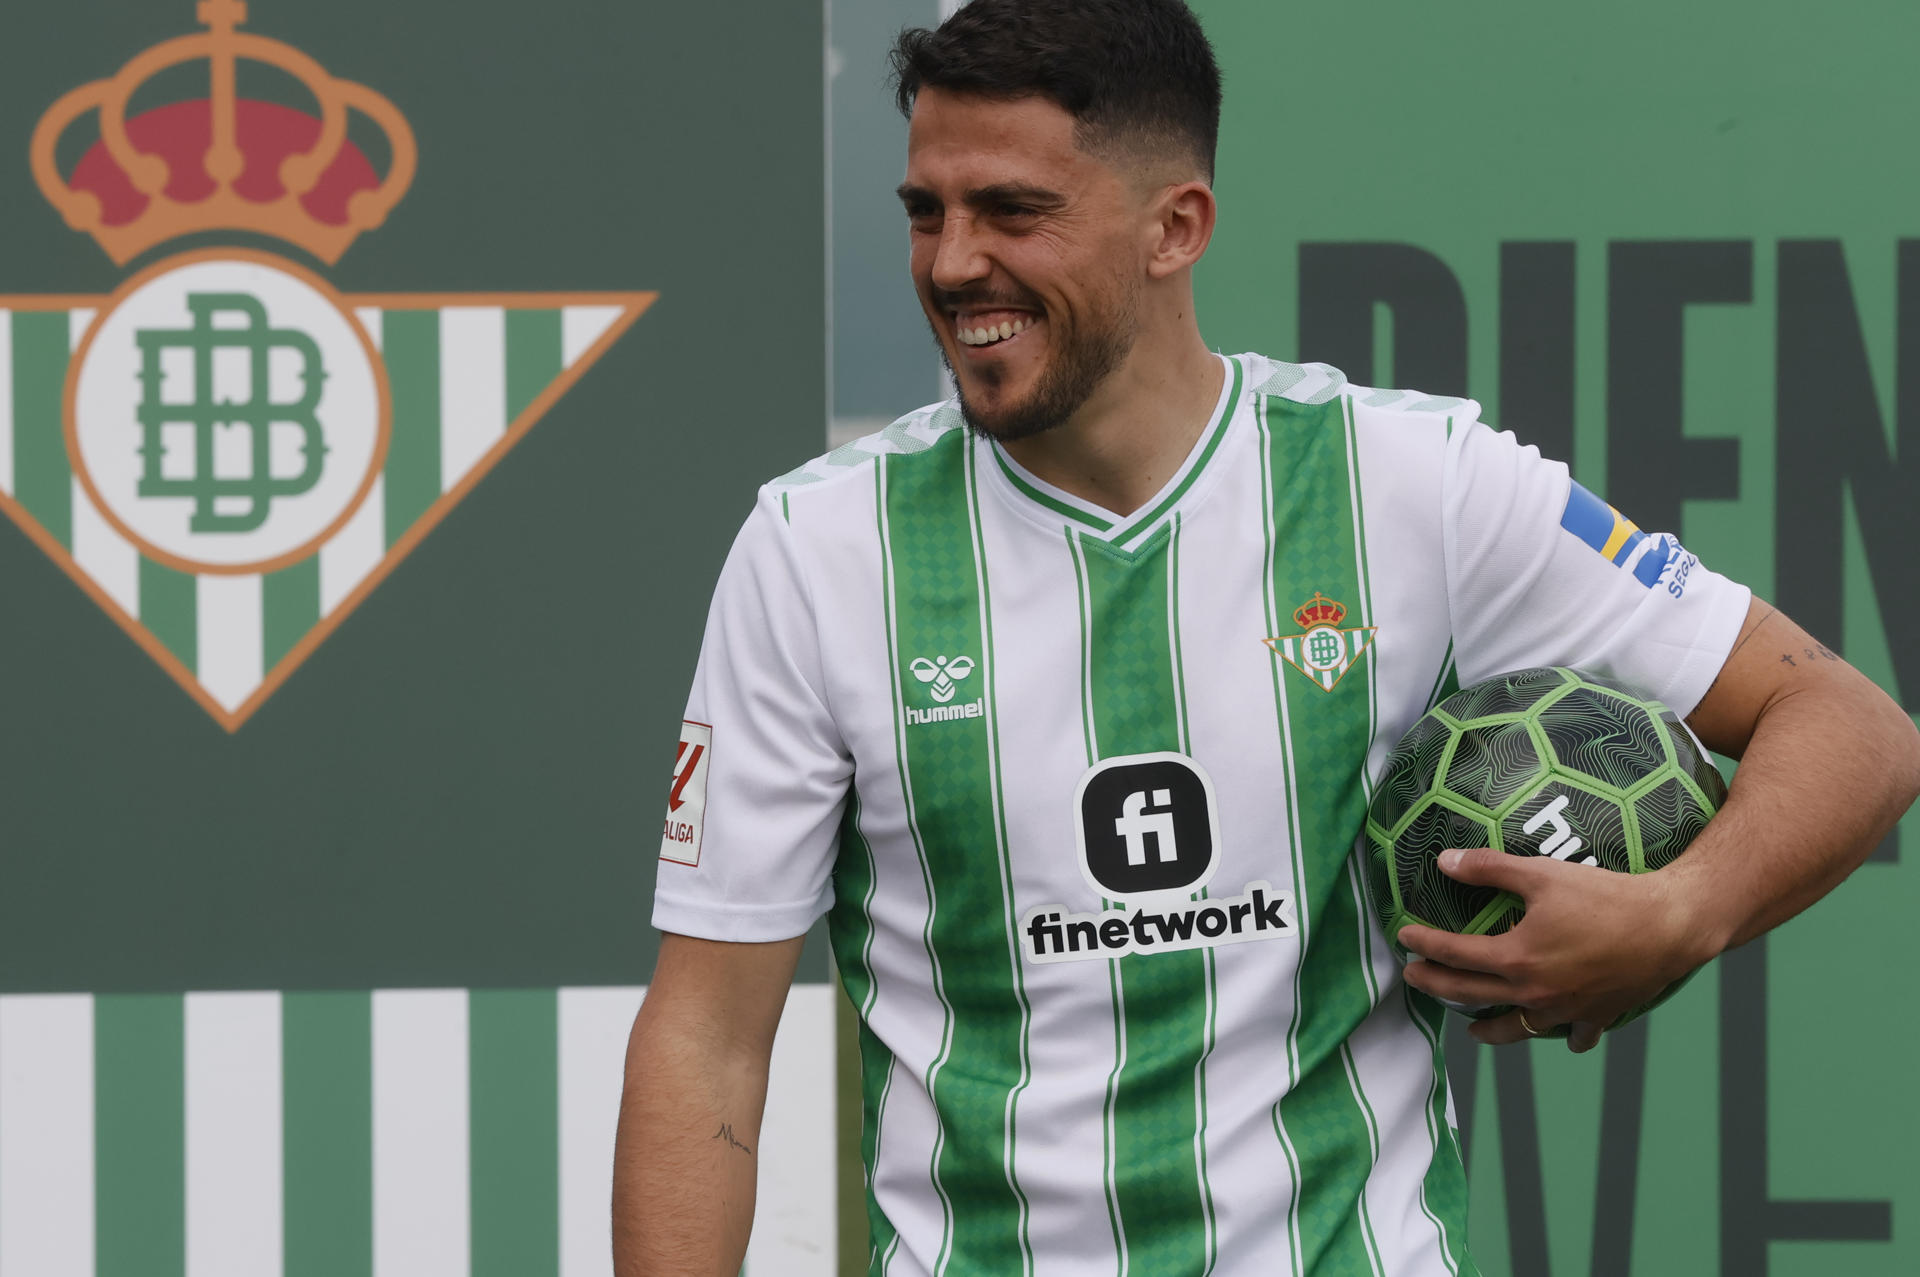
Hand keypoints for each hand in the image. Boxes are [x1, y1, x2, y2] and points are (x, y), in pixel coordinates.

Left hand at [1396, 847, 1717, 1052]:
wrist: (1671, 925)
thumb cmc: (1605, 895)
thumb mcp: (1540, 873)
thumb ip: (1488, 868)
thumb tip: (1443, 862)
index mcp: (1516, 958)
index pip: (1454, 955)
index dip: (1424, 945)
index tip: (1404, 939)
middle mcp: (1536, 992)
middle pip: (1471, 996)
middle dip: (1436, 986)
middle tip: (1414, 978)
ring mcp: (1567, 1010)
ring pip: (1518, 1029)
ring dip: (1490, 1028)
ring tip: (1473, 1027)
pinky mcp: (1598, 1016)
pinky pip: (1573, 1035)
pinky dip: (1562, 1034)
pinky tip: (1556, 1029)